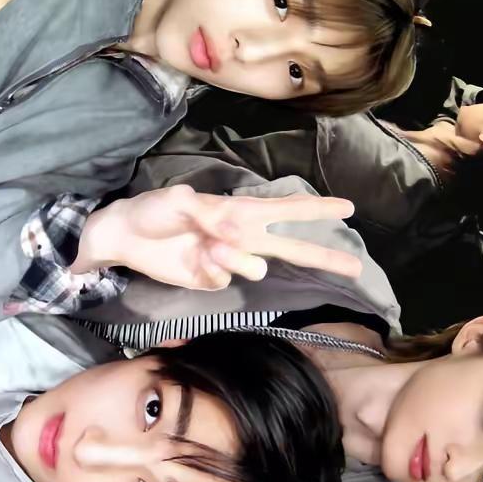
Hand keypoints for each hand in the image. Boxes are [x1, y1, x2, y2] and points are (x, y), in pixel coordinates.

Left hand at [72, 185, 362, 289]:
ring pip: (256, 269)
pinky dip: (213, 269)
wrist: (126, 236)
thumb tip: (236, 231)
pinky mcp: (211, 280)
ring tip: (209, 244)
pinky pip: (225, 280)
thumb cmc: (155, 210)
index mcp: (240, 210)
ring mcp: (228, 260)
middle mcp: (241, 236)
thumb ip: (211, 215)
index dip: (316, 209)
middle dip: (323, 256)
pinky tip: (195, 257)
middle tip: (355, 267)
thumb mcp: (181, 201)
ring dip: (238, 259)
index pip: (286, 209)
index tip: (348, 209)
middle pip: (291, 248)